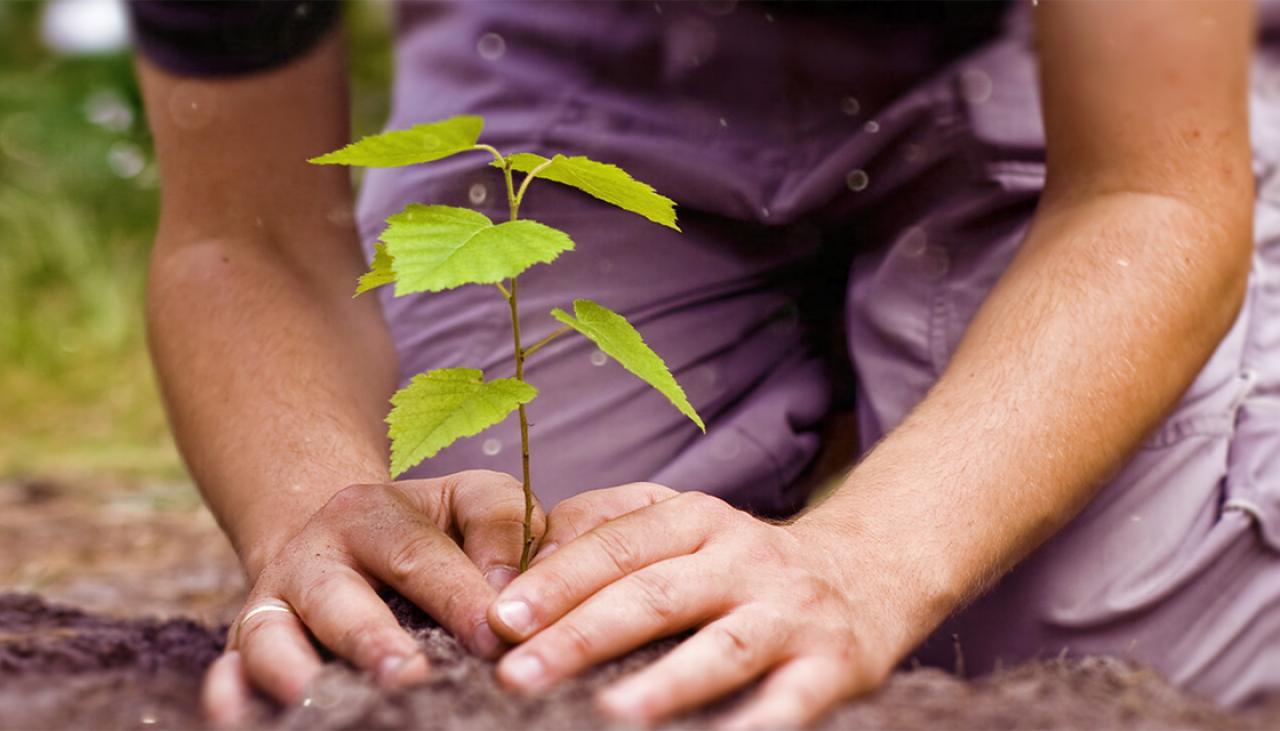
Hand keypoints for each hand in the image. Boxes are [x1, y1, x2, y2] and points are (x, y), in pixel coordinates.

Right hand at [201, 470, 543, 724]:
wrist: (341, 536)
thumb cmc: (430, 529)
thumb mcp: (468, 503)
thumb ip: (501, 528)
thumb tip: (509, 596)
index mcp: (371, 514)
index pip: (419, 555)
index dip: (459, 597)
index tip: (496, 638)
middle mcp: (312, 556)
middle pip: (338, 599)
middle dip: (373, 640)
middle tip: (409, 676)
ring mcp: (272, 604)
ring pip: (271, 637)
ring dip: (295, 672)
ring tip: (328, 704)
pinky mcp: (246, 646)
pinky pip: (229, 670)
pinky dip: (230, 694)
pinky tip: (246, 717)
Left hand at [486, 484, 920, 728]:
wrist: (867, 572)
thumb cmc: (743, 562)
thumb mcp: (685, 524)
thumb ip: (608, 529)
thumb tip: (526, 561)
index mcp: (698, 519)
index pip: (619, 544)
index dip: (558, 580)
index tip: (501, 619)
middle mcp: (745, 557)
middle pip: (656, 594)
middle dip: (583, 635)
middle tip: (518, 673)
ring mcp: (790, 612)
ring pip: (721, 648)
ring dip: (664, 684)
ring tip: (608, 714)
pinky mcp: (834, 664)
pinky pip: (789, 703)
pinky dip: (753, 727)